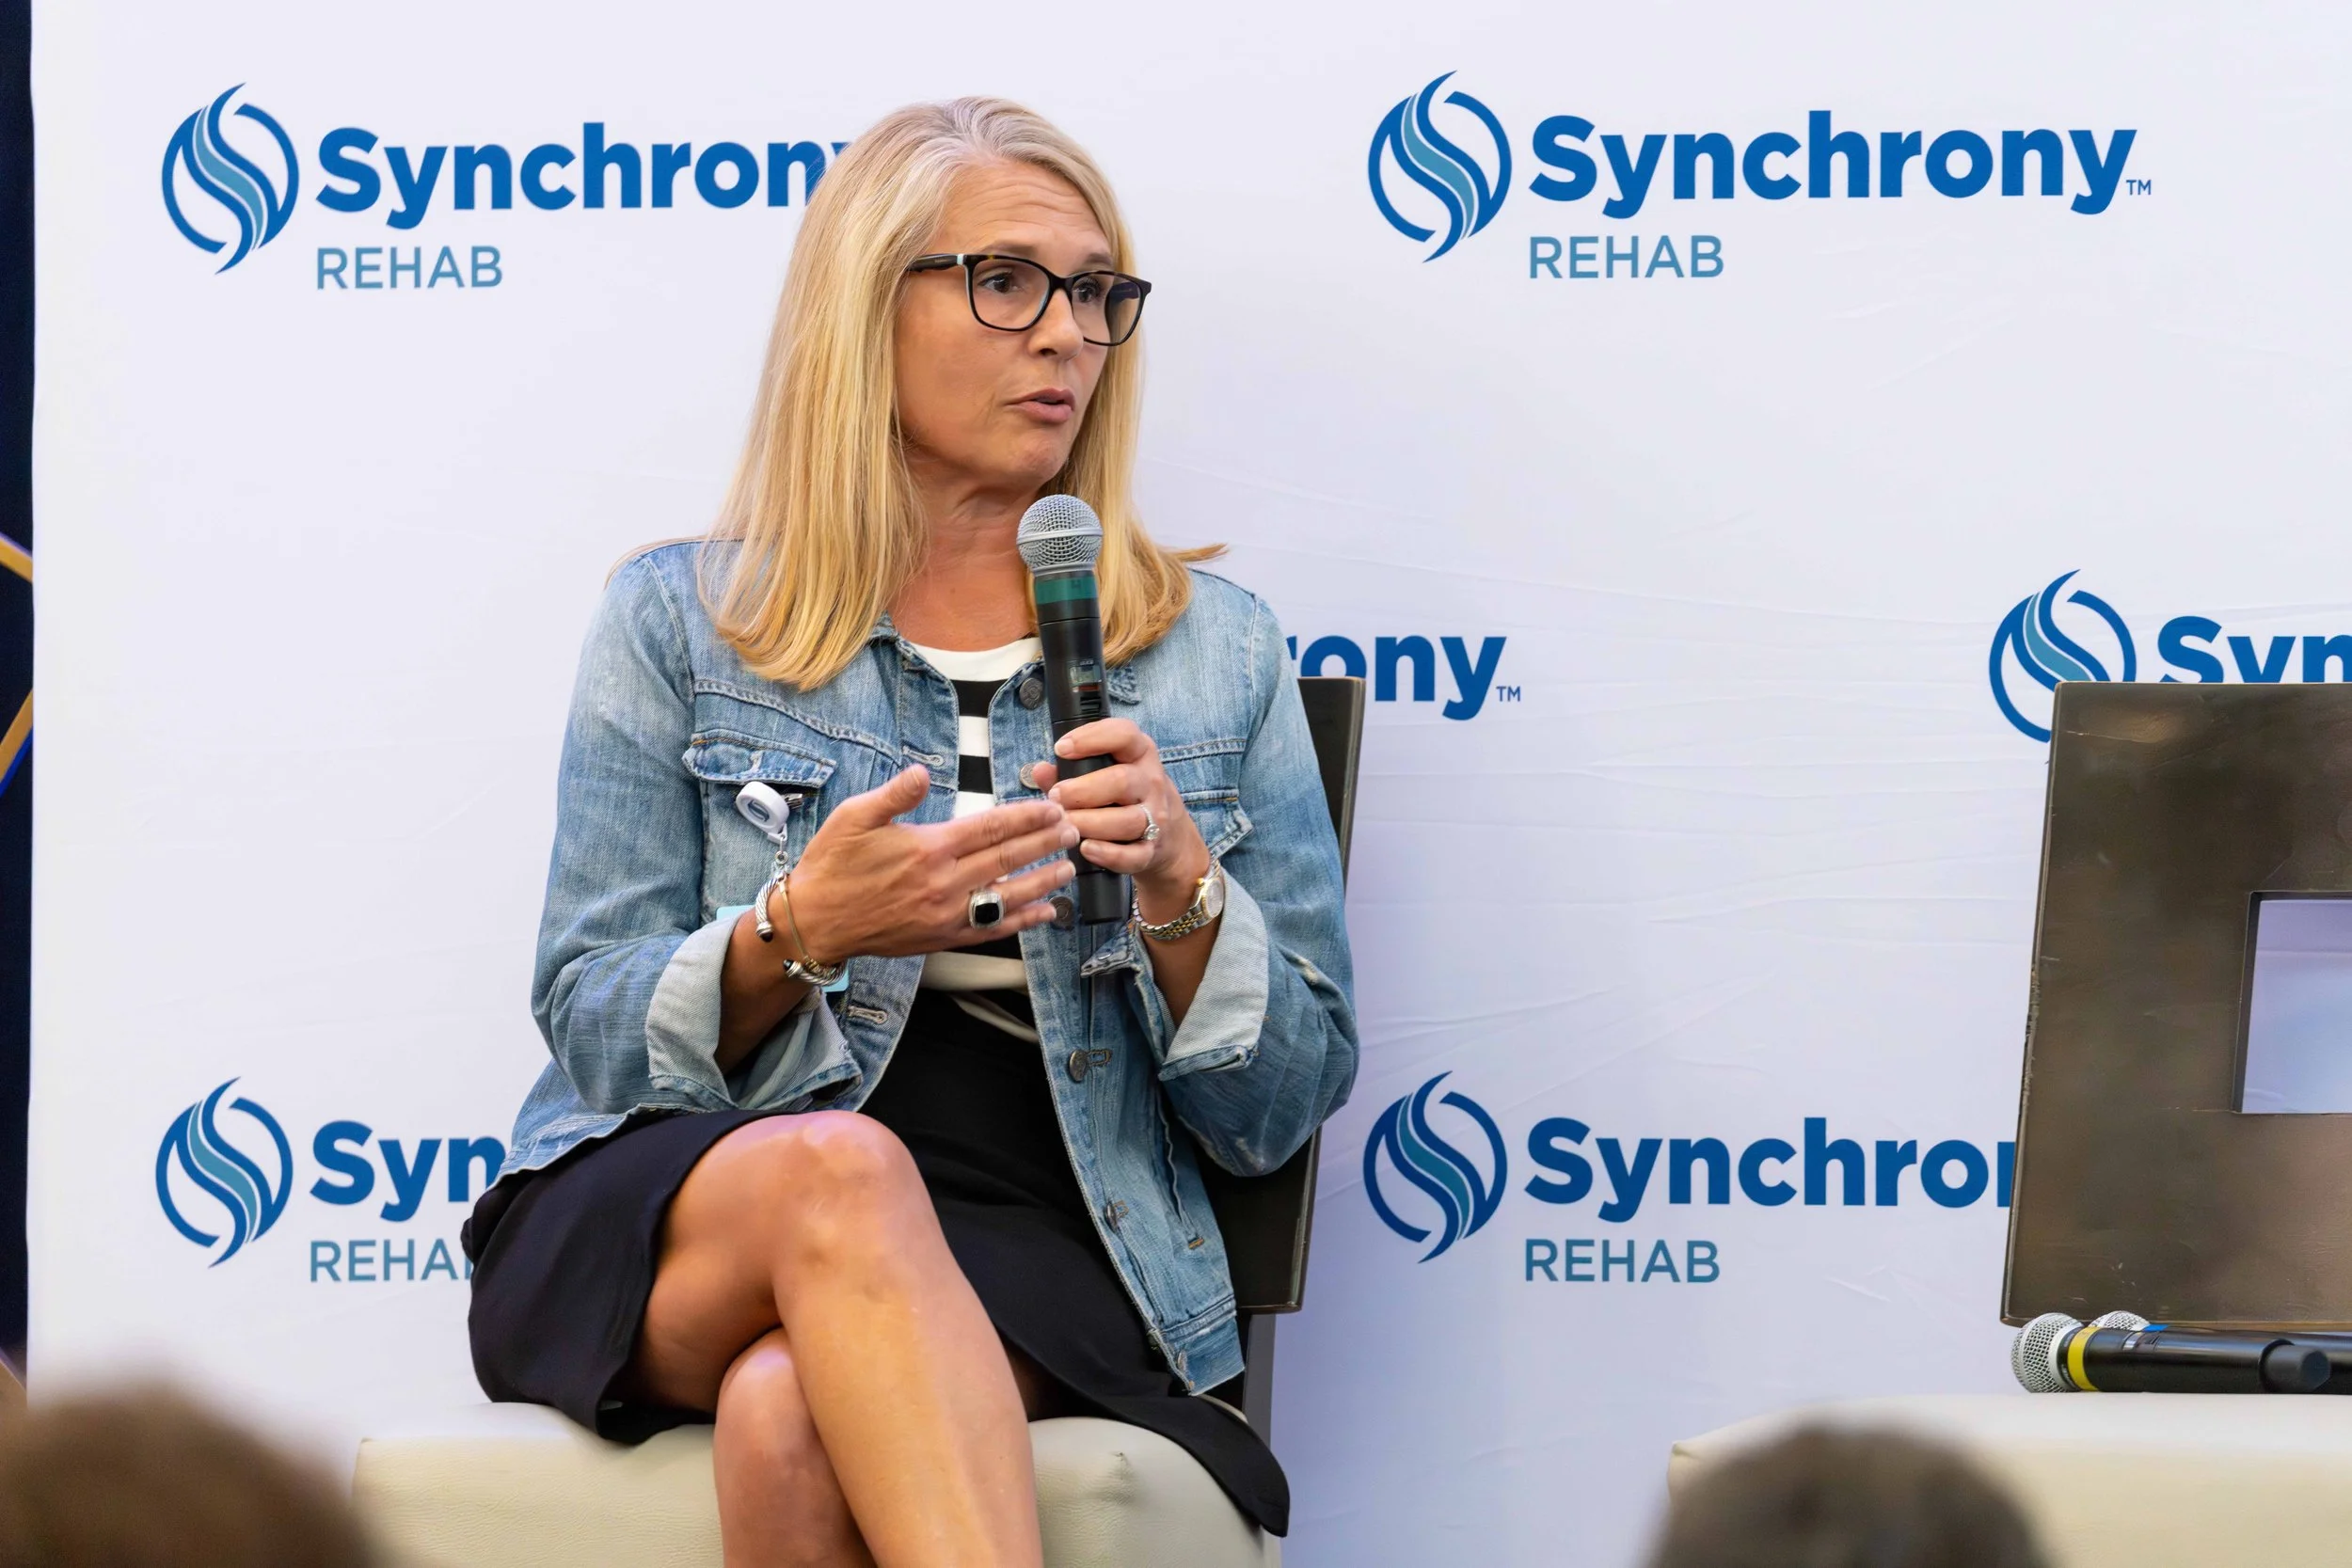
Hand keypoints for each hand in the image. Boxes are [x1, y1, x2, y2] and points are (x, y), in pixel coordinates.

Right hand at [784, 766, 1077, 959]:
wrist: (814, 921)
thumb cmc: (833, 865)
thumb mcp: (854, 816)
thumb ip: (894, 794)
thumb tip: (921, 773)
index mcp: (928, 848)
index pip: (991, 827)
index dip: (1026, 816)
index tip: (1051, 806)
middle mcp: (944, 882)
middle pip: (1007, 859)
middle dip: (1044, 842)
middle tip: (1073, 829)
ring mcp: (946, 914)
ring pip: (1008, 895)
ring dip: (1043, 880)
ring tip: (1069, 867)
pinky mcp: (943, 937)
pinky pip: (992, 929)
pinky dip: (1022, 921)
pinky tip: (1046, 911)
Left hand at [1032, 719, 1210, 925]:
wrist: (1168, 833)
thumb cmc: (1124, 795)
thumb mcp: (1106, 772)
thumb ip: (1069, 770)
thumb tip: (1040, 770)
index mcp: (1139, 754)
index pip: (1124, 735)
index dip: (1091, 738)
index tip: (1061, 748)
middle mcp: (1151, 783)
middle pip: (1121, 781)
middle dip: (1083, 790)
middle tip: (1055, 797)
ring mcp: (1155, 817)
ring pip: (1127, 820)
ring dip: (1090, 823)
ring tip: (1064, 824)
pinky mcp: (1151, 849)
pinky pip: (1132, 855)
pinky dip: (1108, 854)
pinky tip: (1086, 849)